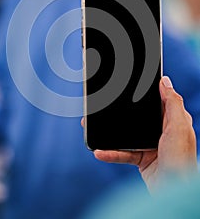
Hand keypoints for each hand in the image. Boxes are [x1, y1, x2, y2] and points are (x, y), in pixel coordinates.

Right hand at [82, 76, 196, 192]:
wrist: (174, 193)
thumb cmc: (181, 161)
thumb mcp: (178, 127)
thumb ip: (172, 103)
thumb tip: (165, 81)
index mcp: (172, 119)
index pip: (156, 100)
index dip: (143, 91)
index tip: (127, 83)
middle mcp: (160, 130)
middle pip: (136, 116)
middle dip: (119, 111)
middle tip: (104, 103)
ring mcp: (149, 144)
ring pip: (125, 133)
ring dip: (109, 133)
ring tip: (93, 127)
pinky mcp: (141, 158)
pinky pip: (122, 152)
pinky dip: (110, 153)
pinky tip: (99, 151)